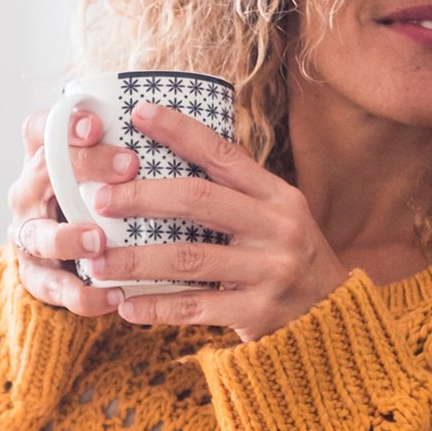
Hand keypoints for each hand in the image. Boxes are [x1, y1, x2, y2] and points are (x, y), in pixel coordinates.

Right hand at [5, 105, 138, 315]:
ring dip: (67, 237)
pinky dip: (82, 295)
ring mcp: (28, 235)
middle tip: (128, 166)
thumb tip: (195, 131)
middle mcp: (28, 193)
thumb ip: (131, 154)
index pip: (40, 129)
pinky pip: (53, 287)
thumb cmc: (101, 202)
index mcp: (43, 159)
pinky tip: (114, 296)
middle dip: (84, 166)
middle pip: (42, 171)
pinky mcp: (35, 276)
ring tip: (98, 242)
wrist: (69, 258)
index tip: (97, 124)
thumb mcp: (111, 174)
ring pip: (38, 234)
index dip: (63, 124)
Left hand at [86, 102, 351, 341]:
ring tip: (97, 263)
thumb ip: (233, 195)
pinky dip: (156, 306)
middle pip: (198, 200)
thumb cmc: (287, 258)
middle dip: (142, 197)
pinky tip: (126, 305)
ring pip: (188, 258)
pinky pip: (195, 308)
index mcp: (277, 196)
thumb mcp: (275, 217)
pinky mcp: (258, 312)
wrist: (334, 317)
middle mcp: (277, 227)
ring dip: (136, 260)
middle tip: (100, 200)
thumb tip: (164, 161)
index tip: (139, 113)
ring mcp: (269, 271)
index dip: (180, 131)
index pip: (223, 154)